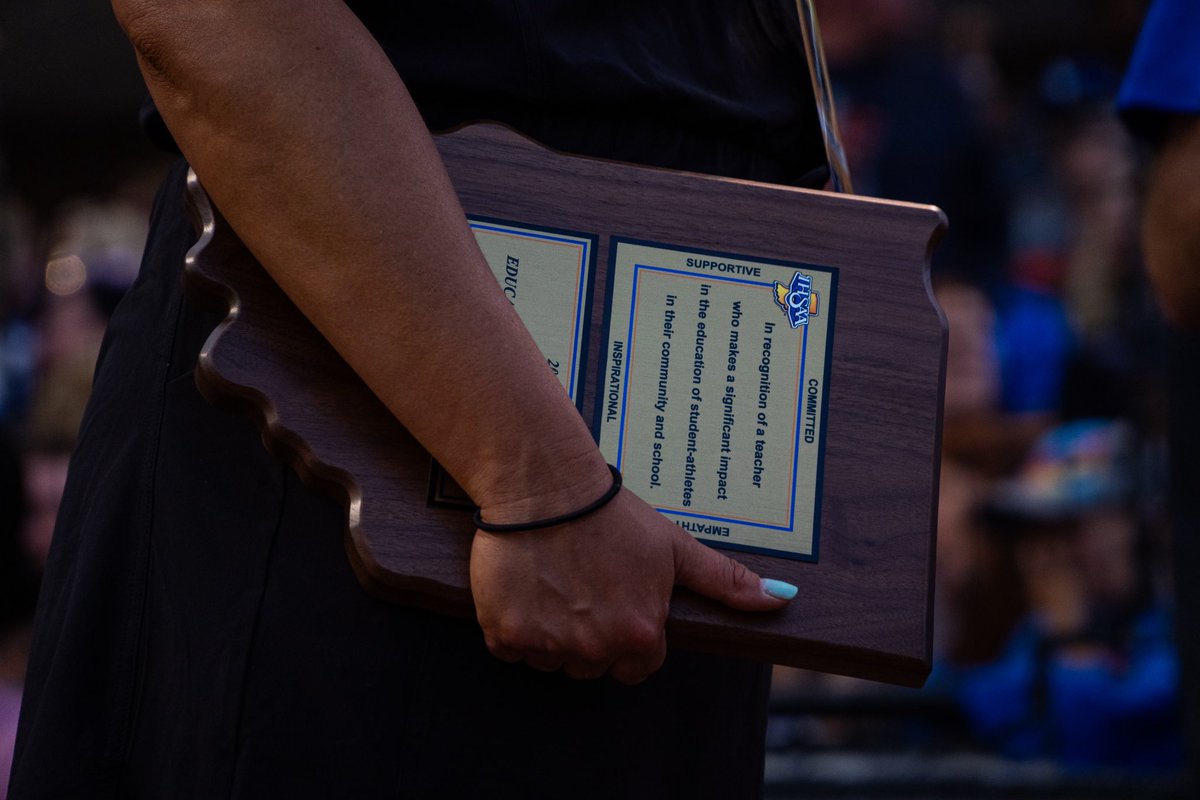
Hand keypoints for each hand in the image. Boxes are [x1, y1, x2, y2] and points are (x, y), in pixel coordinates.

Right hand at [470, 487, 795, 683]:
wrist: (545, 486)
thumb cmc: (612, 514)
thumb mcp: (675, 547)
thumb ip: (726, 581)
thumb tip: (783, 600)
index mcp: (639, 632)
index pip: (638, 665)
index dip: (629, 636)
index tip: (614, 602)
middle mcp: (595, 646)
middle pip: (592, 666)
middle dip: (589, 637)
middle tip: (583, 588)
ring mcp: (548, 643)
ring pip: (551, 661)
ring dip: (550, 634)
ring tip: (554, 584)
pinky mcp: (505, 632)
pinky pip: (509, 651)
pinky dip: (512, 627)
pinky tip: (525, 588)